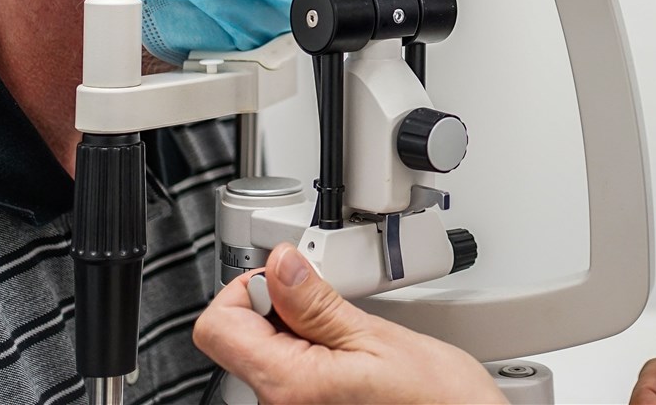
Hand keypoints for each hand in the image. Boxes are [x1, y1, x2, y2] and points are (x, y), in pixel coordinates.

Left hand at [193, 243, 506, 403]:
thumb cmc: (438, 403)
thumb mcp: (379, 337)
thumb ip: (317, 302)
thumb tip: (279, 265)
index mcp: (287, 384)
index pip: (216, 325)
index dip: (248, 288)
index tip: (289, 280)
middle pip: (239, 337)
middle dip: (278, 309)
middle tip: (331, 308)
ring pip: (264, 354)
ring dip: (298, 332)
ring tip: (349, 337)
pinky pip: (289, 374)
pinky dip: (312, 354)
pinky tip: (350, 357)